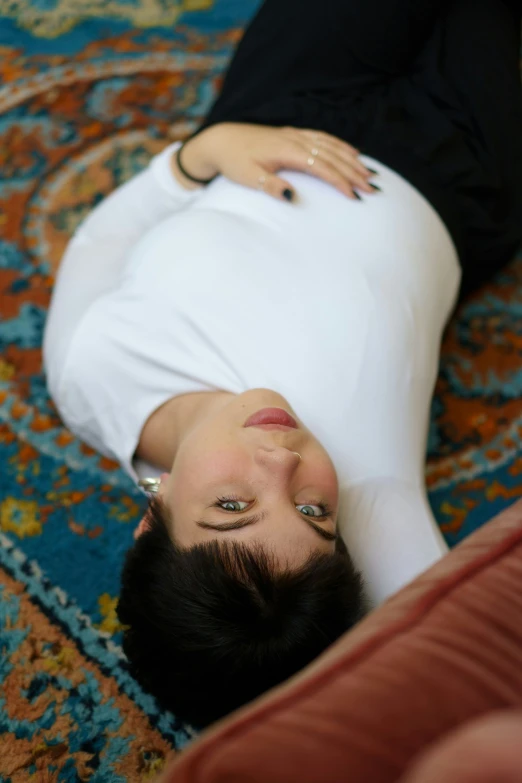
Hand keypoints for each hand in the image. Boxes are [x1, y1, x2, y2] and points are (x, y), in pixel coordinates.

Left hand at [175, 122, 378, 200]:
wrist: (220, 140)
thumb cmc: (234, 161)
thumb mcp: (249, 177)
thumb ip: (272, 186)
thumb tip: (293, 197)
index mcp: (287, 150)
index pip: (321, 167)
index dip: (340, 181)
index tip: (354, 195)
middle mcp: (295, 140)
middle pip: (332, 156)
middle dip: (354, 172)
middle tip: (372, 188)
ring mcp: (296, 135)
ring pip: (331, 146)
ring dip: (352, 159)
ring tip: (370, 173)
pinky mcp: (294, 135)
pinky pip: (324, 138)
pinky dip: (341, 146)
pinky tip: (352, 152)